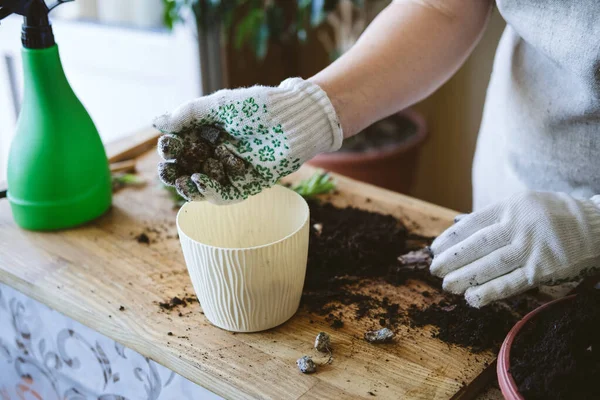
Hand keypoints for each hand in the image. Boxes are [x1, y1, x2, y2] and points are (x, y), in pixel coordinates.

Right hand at [154, 78, 342, 204]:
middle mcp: (216, 153)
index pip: (182, 146)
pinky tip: (199, 181)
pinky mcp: (246, 185)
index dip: (171, 148)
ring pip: (202, 186)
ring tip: (180, 181)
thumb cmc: (259, 107)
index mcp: (208, 133)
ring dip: (188, 187)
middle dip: (174, 171)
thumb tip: (156, 122)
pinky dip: (210, 192)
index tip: (166, 145)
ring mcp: (231, 171)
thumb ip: (189, 114)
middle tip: (166, 170)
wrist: (294, 120)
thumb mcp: (221, 105)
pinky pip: (224, 195)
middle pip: (188, 168)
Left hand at [430, 191, 599, 306]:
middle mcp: (518, 226)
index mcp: (510, 206)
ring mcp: (531, 248)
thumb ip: (493, 216)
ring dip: (465, 277)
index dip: (450, 239)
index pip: (471, 224)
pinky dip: (490, 291)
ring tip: (447, 286)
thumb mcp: (523, 204)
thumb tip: (458, 225)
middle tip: (434, 270)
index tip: (434, 249)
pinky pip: (511, 283)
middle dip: (452, 259)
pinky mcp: (542, 269)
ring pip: (490, 265)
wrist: (597, 227)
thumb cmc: (553, 216)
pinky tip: (472, 298)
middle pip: (477, 245)